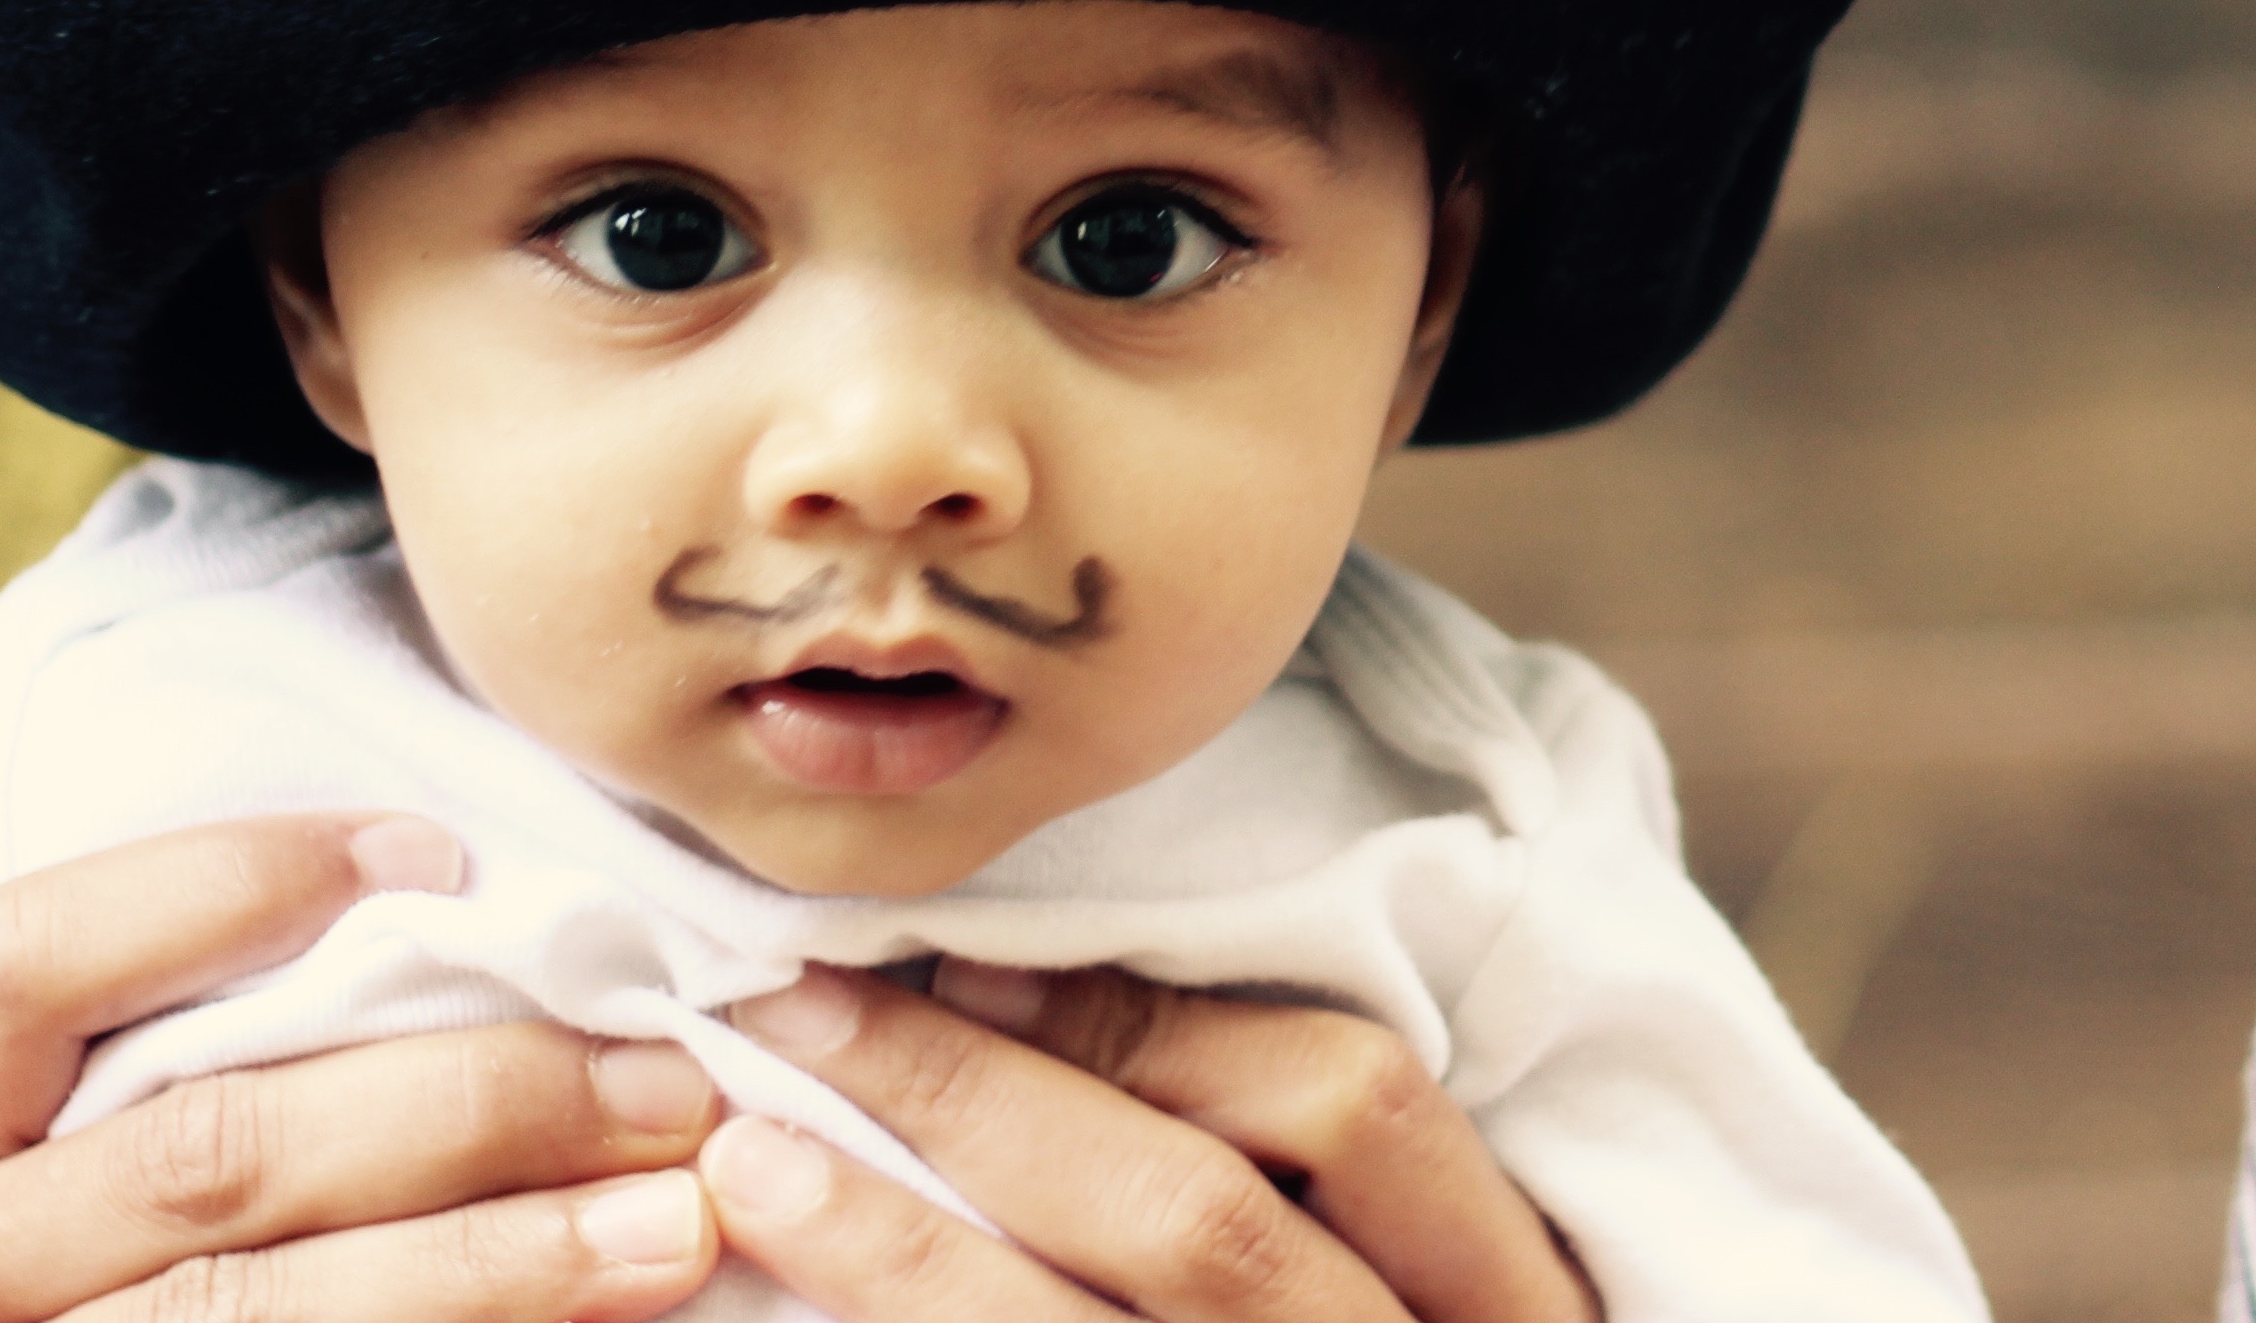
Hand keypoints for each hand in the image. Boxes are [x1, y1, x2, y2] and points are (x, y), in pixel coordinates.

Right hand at [0, 813, 721, 1322]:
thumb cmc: (116, 1201)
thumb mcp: (111, 1099)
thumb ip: (245, 1015)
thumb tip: (486, 903)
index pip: (42, 952)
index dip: (239, 883)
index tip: (440, 857)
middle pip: (214, 1149)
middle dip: (471, 1107)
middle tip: (664, 1083)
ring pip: (258, 1305)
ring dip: (496, 1259)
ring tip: (669, 1221)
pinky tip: (581, 1317)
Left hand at [703, 961, 1597, 1322]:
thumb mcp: (1416, 1299)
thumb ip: (1307, 1193)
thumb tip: (1035, 1013)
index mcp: (1500, 1305)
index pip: (1352, 1104)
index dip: (1150, 1023)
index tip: (965, 967)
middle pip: (1198, 1220)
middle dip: (982, 1104)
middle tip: (798, 1023)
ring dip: (900, 1252)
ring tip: (755, 1169)